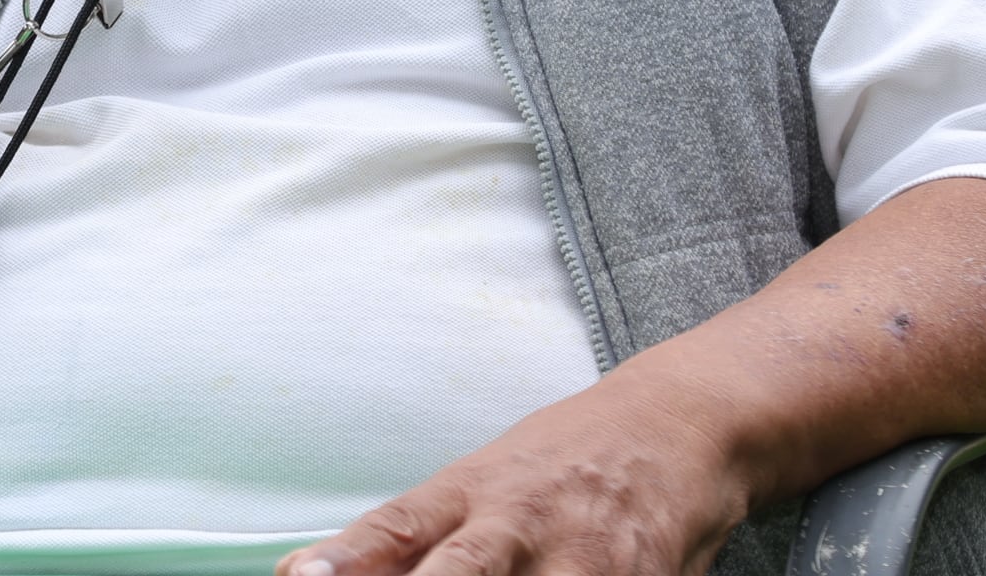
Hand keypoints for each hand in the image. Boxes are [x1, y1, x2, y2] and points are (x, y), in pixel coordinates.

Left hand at [278, 374, 747, 575]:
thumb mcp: (481, 486)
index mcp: (467, 492)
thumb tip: (311, 571)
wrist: (674, 425)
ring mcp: (579, 553)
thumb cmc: (560, 465)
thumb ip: (410, 541)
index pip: (393, 529)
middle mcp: (517, 520)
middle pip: (457, 573)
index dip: (345, 558)